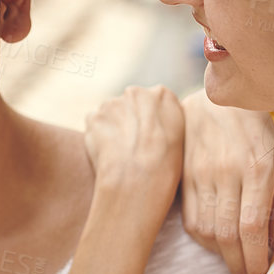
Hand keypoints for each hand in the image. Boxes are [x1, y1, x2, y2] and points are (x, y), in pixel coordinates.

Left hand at [84, 86, 185, 213]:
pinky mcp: (94, 116)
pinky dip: (97, 136)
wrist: (137, 180)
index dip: (151, 122)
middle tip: (133, 146)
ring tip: (120, 154)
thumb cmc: (165, 167)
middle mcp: (137, 92)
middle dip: (130, 120)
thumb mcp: (179, 139)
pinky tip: (107, 153)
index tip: (149, 138)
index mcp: (163, 95)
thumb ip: (165, 122)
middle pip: (130, 104)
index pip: (154, 102)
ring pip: (110, 113)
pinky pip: (94, 123)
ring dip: (113, 127)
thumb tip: (155, 126)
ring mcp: (112, 103)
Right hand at [178, 90, 273, 273]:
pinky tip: (216, 240)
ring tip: (235, 258)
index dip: (256, 257)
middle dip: (238, 264)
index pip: (252, 225)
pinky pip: (190, 220)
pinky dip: (204, 239)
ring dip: (221, 254)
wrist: (214, 103)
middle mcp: (226, 173)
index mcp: (256, 168)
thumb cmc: (254, 133)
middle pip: (226, 234)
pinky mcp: (182, 179)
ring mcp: (200, 175)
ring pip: (205, 231)